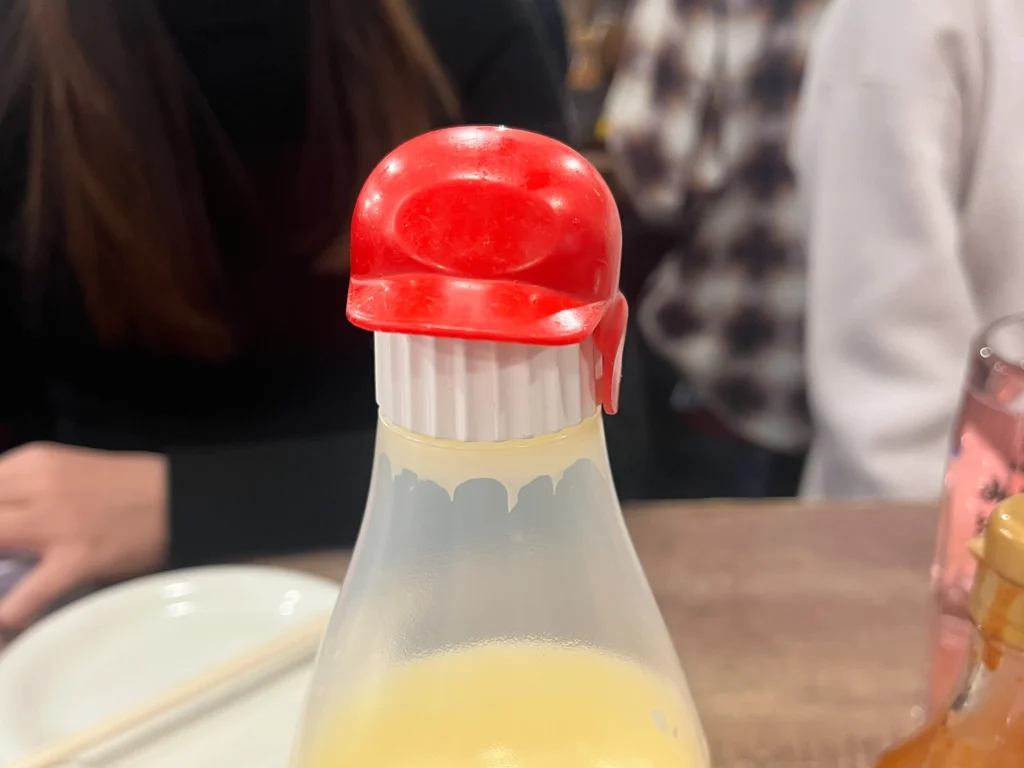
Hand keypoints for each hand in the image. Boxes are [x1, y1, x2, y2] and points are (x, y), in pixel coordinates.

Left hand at [0, 443, 168, 631]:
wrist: (179, 498)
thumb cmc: (124, 489)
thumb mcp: (65, 473)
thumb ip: (25, 491)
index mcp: (33, 462)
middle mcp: (39, 487)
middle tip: (1, 556)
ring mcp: (58, 524)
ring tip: (3, 576)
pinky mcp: (79, 558)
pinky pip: (28, 594)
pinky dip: (10, 613)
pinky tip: (8, 618)